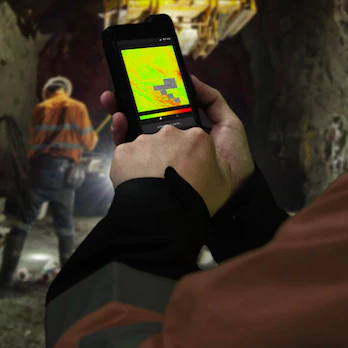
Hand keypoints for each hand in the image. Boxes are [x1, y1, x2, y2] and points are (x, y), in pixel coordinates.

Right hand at [101, 75, 254, 192]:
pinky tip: (118, 119)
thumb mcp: (228, 125)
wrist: (231, 197)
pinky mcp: (146, 172)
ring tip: (109, 97)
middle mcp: (168, 143)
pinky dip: (120, 134)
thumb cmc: (233, 159)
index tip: (143, 81)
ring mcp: (156, 158)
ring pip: (133, 132)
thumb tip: (189, 79)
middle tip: (120, 86)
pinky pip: (129, 150)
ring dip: (119, 113)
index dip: (152, 96)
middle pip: (144, 119)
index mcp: (185, 132)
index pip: (164, 110)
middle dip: (129, 101)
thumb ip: (211, 101)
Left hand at [110, 125, 231, 215]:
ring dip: (147, 161)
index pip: (193, 140)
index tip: (187, 171)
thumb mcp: (223, 181)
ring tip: (150, 184)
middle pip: (168, 140)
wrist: (163, 215)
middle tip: (166, 178)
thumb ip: (217, 159)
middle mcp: (170, 132)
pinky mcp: (124, 152)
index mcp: (197, 137)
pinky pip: (126, 157)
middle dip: (167, 154)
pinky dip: (128, 168)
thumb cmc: (196, 199)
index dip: (190, 156)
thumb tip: (208, 153)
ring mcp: (145, 141)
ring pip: (146, 147)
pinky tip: (135, 183)